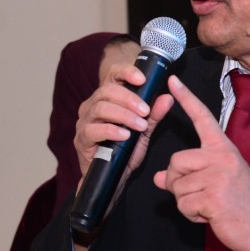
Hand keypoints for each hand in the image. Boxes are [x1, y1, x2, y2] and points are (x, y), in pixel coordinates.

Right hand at [72, 59, 174, 184]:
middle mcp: (93, 105)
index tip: (142, 79)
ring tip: (140, 125)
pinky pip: (92, 130)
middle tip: (146, 111)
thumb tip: (168, 98)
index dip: (126, 71)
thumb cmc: (126, 150)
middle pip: (106, 90)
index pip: (112, 74)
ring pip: (100, 108)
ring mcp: (84, 121)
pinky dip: (110, 130)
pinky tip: (125, 135)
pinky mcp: (81, 139)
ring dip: (123, 115)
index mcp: (108, 97)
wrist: (113, 178)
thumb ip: (154, 114)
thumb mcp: (144, 131)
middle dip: (128, 98)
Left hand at [154, 76, 249, 250]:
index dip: (186, 98)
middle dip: (178, 182)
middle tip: (199, 194)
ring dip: (186, 202)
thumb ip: (190, 175)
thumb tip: (160, 177)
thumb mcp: (217, 181)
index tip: (172, 79)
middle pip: (175, 161)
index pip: (202, 118)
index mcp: (224, 148)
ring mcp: (218, 176)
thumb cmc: (241, 204)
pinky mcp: (213, 197)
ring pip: (176, 186)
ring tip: (209, 205)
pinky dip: (191, 214)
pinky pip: (183, 204)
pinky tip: (211, 215)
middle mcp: (221, 157)